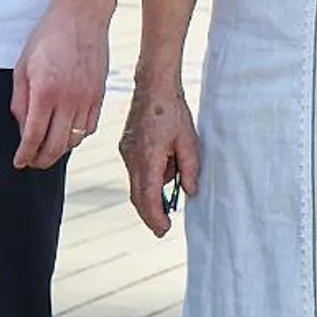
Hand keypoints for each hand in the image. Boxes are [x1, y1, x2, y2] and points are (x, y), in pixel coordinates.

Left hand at [10, 2, 111, 170]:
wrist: (81, 16)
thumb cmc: (48, 37)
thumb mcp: (23, 67)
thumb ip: (20, 102)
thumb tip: (23, 130)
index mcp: (45, 91)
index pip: (33, 136)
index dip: (24, 154)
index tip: (19, 162)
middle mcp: (69, 98)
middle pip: (55, 145)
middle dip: (41, 159)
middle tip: (32, 162)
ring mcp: (88, 98)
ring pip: (75, 140)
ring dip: (59, 151)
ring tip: (48, 151)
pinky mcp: (100, 94)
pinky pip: (91, 127)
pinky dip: (78, 137)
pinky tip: (68, 135)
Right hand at [117, 78, 199, 236]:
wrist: (153, 86)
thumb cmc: (173, 111)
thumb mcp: (189, 141)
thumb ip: (190, 169)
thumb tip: (189, 192)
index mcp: (147, 159)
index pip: (148, 198)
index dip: (156, 218)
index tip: (164, 230)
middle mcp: (132, 159)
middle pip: (138, 197)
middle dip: (150, 214)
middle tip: (163, 227)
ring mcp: (126, 153)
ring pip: (137, 184)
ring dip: (152, 190)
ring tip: (173, 174)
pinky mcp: (125, 147)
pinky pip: (136, 171)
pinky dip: (149, 176)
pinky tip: (165, 162)